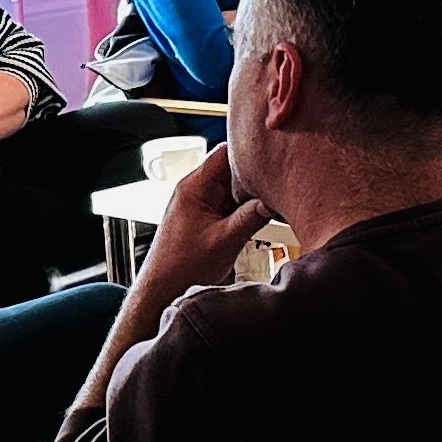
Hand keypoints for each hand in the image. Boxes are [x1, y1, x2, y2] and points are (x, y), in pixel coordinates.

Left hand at [141, 142, 272, 300]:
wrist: (163, 290)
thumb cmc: (181, 268)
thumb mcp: (225, 240)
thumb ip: (253, 216)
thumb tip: (274, 200)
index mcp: (194, 187)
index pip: (224, 152)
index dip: (250, 151)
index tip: (272, 155)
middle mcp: (195, 191)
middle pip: (231, 169)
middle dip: (255, 176)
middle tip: (278, 183)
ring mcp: (200, 204)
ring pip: (233, 188)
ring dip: (250, 195)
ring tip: (271, 202)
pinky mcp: (204, 217)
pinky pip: (229, 204)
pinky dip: (244, 208)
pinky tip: (258, 217)